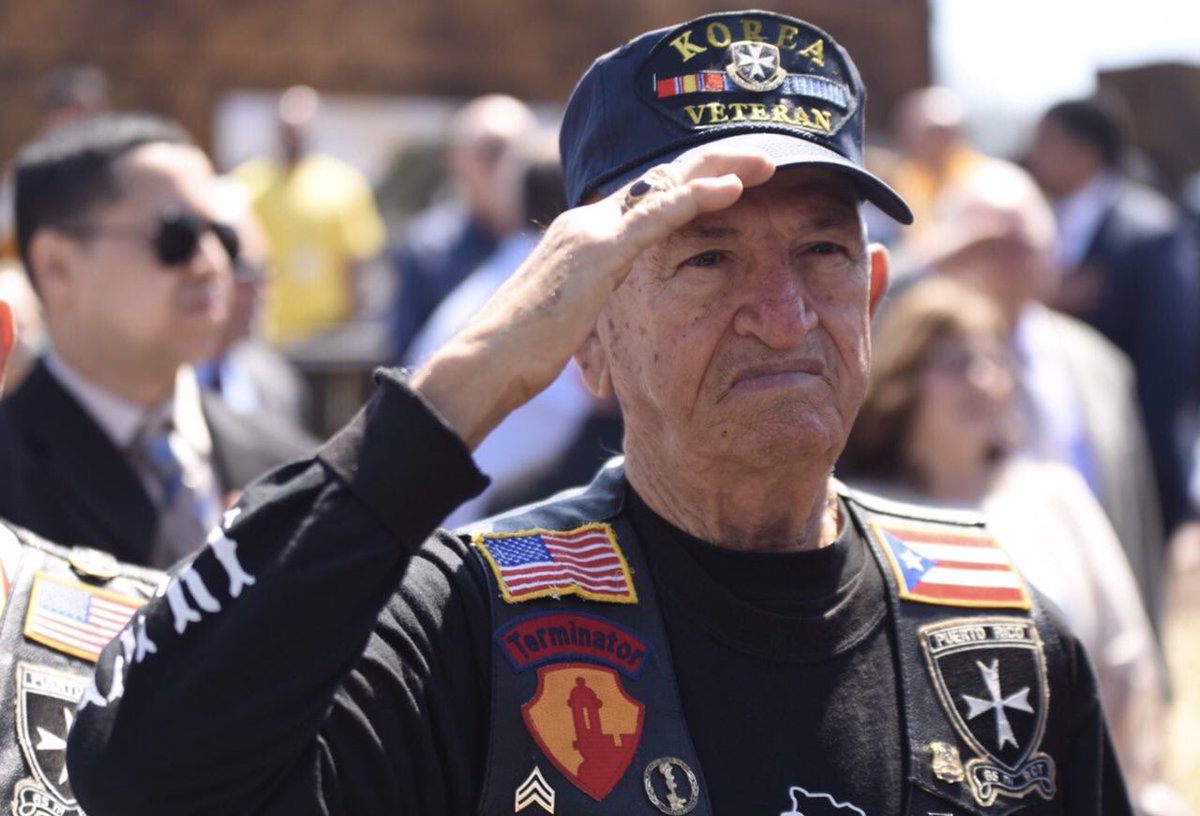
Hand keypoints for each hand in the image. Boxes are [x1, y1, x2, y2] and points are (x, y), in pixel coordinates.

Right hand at [413, 148, 775, 448]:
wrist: (486, 361)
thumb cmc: (521, 355)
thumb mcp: (572, 323)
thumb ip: (597, 309)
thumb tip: (612, 328)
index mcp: (583, 237)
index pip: (646, 197)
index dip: (691, 184)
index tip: (733, 180)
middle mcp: (587, 222)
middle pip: (661, 178)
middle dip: (715, 162)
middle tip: (764, 156)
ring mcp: (592, 232)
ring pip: (667, 184)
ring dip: (720, 168)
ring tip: (766, 160)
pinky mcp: (599, 251)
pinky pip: (659, 214)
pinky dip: (699, 197)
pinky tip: (734, 188)